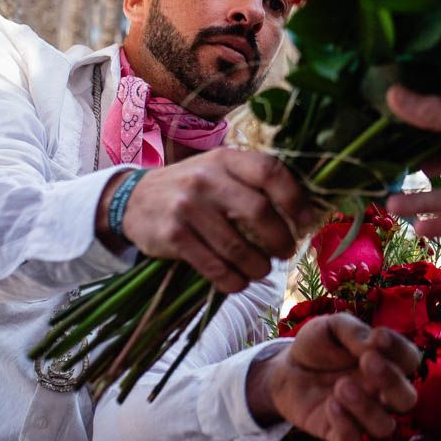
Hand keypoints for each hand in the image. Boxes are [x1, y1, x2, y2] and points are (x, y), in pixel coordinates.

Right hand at [100, 149, 313, 293]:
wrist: (134, 200)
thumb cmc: (192, 188)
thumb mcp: (219, 171)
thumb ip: (253, 183)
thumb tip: (303, 214)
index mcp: (226, 159)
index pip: (270, 172)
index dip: (295, 199)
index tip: (306, 223)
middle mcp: (207, 178)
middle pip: (259, 213)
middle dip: (280, 240)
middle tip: (285, 251)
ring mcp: (188, 207)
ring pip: (238, 247)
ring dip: (258, 266)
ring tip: (261, 269)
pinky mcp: (174, 236)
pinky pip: (215, 267)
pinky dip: (233, 280)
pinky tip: (239, 281)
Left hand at [249, 313, 420, 440]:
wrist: (286, 369)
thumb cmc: (318, 345)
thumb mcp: (332, 327)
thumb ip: (354, 331)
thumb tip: (376, 341)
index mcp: (386, 362)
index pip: (410, 360)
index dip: (399, 350)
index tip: (377, 337)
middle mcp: (380, 392)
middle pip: (407, 399)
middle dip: (392, 382)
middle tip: (367, 361)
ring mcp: (362, 416)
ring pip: (384, 427)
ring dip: (367, 408)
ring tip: (341, 386)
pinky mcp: (339, 433)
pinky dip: (345, 426)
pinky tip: (330, 404)